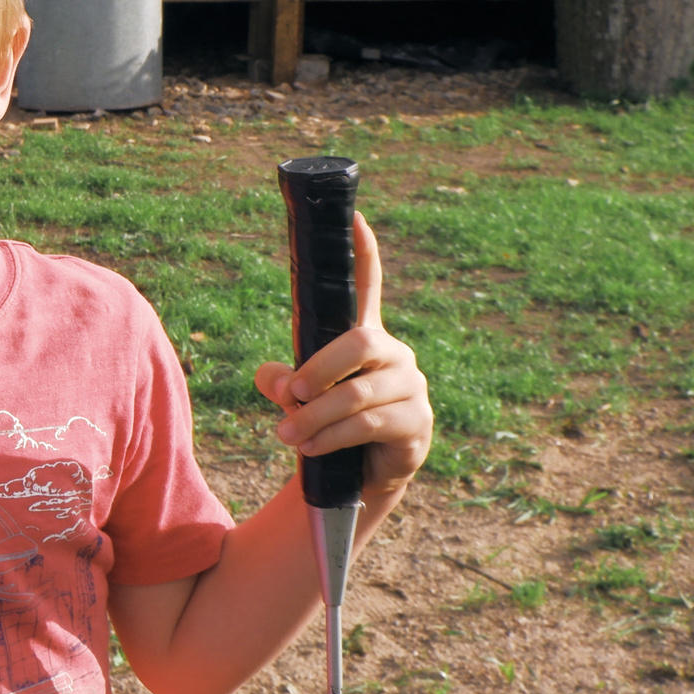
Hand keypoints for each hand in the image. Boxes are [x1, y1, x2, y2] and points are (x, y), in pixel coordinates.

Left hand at [253, 216, 430, 497]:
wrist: (359, 476)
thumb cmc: (326, 423)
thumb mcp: (297, 399)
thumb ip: (281, 382)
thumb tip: (276, 380)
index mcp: (364, 337)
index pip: (367, 287)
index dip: (364, 253)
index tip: (356, 216)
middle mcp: (393, 354)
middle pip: (359, 344)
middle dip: (319, 369)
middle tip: (291, 394)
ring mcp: (411, 386)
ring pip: (359, 394)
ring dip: (316, 417)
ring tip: (286, 435)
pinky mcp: (417, 422)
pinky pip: (369, 425)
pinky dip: (331, 437)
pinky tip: (309, 449)